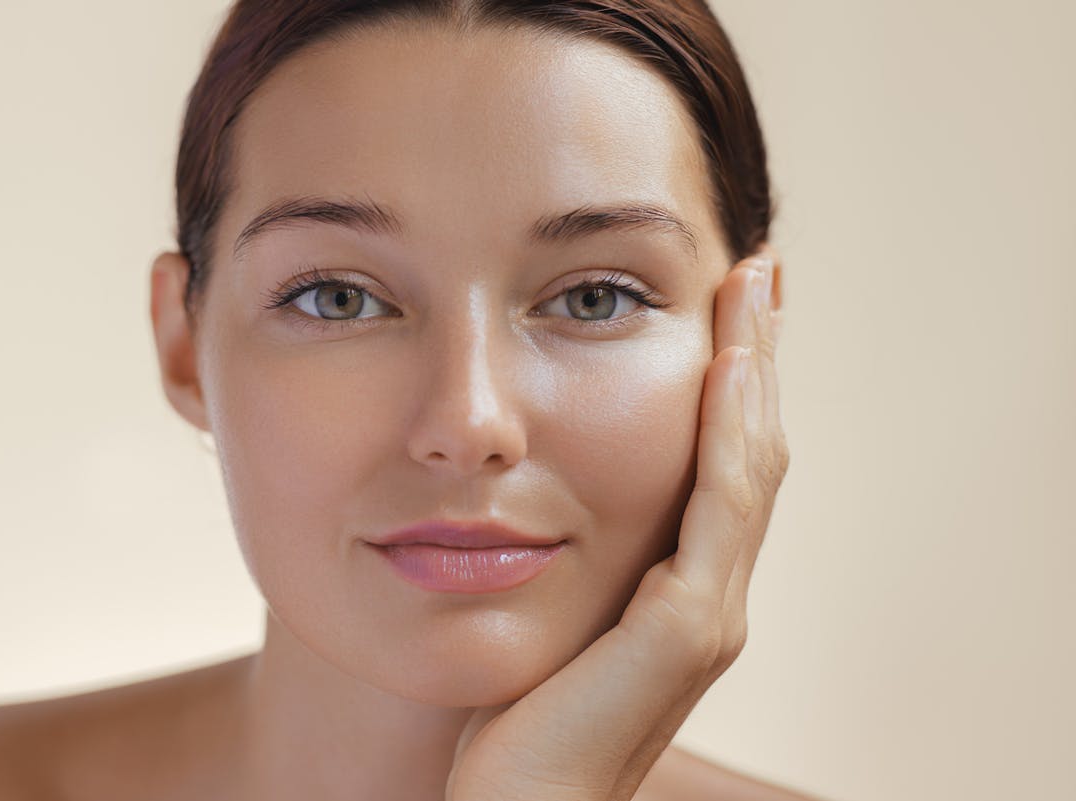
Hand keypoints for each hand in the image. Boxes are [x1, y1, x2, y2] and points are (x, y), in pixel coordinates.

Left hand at [445, 249, 788, 800]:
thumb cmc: (516, 720)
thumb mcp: (546, 613)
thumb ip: (567, 557)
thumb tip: (530, 490)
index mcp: (681, 587)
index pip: (721, 462)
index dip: (732, 381)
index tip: (727, 305)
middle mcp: (712, 594)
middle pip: (749, 450)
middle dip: (756, 355)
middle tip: (756, 270)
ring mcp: (710, 613)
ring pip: (747, 467)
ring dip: (753, 373)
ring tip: (749, 289)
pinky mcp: (685, 631)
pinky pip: (717, 510)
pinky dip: (727, 435)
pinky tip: (723, 368)